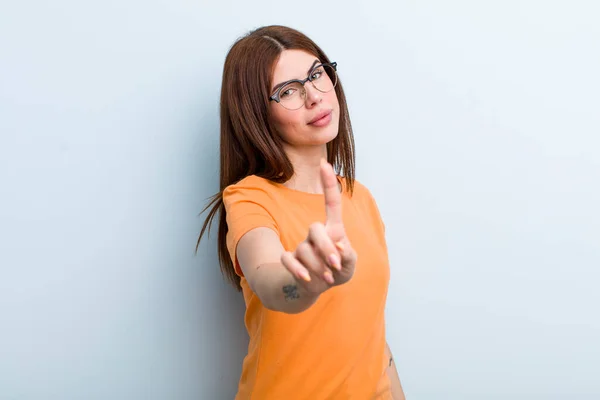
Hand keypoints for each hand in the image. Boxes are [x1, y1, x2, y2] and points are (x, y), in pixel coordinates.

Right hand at [281, 159, 357, 295]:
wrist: (316, 287)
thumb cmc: (336, 271)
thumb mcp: (349, 265)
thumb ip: (348, 256)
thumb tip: (338, 247)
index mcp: (333, 229)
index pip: (332, 202)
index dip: (328, 183)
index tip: (325, 163)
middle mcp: (316, 234)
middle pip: (315, 228)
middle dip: (326, 248)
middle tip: (335, 266)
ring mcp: (302, 246)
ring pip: (304, 250)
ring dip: (318, 267)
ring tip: (327, 278)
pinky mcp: (290, 259)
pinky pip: (288, 259)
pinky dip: (297, 270)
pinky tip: (306, 279)